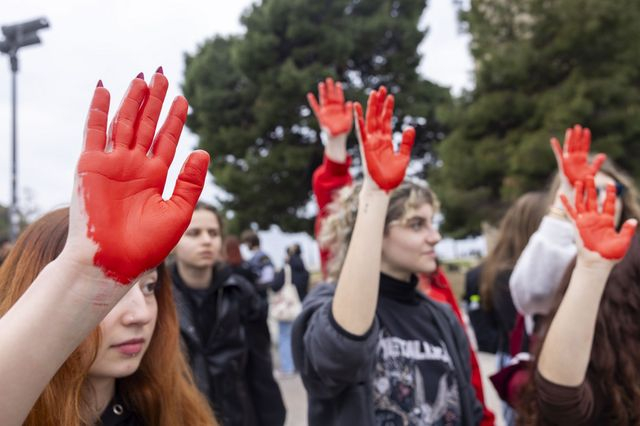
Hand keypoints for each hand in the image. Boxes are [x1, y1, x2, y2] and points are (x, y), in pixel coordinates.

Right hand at [67, 71, 208, 283]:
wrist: (115, 261)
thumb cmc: (148, 244)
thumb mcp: (178, 211)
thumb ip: (190, 181)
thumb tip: (204, 151)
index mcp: (155, 176)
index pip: (167, 139)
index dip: (174, 119)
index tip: (183, 98)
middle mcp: (134, 166)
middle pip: (146, 125)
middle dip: (155, 101)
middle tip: (163, 76)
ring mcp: (112, 163)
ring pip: (124, 122)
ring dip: (132, 100)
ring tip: (144, 78)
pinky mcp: (91, 165)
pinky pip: (93, 131)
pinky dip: (98, 109)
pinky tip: (105, 88)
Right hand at [307, 77, 352, 136]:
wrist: (337, 137)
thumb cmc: (344, 130)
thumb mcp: (348, 120)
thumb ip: (349, 111)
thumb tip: (350, 102)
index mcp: (340, 108)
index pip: (339, 98)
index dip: (338, 91)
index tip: (338, 84)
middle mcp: (332, 108)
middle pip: (331, 96)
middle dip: (330, 88)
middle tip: (329, 79)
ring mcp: (326, 111)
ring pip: (324, 100)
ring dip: (322, 92)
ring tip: (321, 84)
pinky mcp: (321, 116)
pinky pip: (316, 108)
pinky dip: (313, 102)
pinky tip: (310, 95)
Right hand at [354, 86, 414, 191]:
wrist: (383, 188)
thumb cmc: (391, 177)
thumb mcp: (403, 157)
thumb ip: (406, 142)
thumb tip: (409, 127)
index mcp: (386, 141)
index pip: (387, 121)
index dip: (388, 109)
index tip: (390, 96)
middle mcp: (377, 139)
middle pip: (378, 117)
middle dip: (379, 103)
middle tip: (381, 89)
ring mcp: (371, 142)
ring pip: (370, 120)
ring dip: (371, 107)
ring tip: (373, 93)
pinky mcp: (365, 147)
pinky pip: (361, 131)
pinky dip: (359, 119)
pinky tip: (357, 108)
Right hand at [551, 124, 605, 185]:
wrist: (575, 187)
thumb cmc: (583, 180)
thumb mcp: (592, 171)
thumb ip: (597, 163)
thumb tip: (603, 155)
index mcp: (582, 158)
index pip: (584, 146)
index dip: (585, 139)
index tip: (587, 130)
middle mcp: (575, 157)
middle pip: (576, 143)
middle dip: (577, 135)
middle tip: (578, 126)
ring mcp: (568, 159)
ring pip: (569, 146)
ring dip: (569, 138)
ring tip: (570, 130)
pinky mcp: (562, 162)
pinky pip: (558, 153)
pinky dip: (556, 146)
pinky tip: (553, 140)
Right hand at [561, 176, 635, 260]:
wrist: (597, 263)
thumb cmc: (611, 255)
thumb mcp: (623, 241)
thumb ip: (627, 230)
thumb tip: (634, 220)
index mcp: (608, 221)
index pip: (609, 204)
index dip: (610, 194)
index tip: (610, 183)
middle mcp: (596, 219)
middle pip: (594, 199)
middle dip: (592, 188)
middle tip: (591, 176)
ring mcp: (586, 221)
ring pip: (582, 203)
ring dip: (581, 192)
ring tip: (580, 181)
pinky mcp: (577, 225)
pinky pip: (570, 212)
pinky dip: (566, 203)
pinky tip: (561, 195)